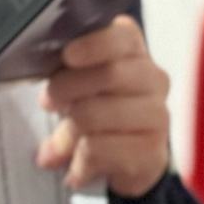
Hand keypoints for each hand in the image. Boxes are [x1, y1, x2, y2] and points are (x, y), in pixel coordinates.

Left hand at [34, 15, 172, 196]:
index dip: (93, 44)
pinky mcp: (153, 151)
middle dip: (67, 88)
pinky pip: (101, 149)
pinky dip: (79, 160)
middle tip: (48, 101)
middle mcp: (153, 79)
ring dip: (68, 130)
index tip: (68, 55)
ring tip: (59, 143)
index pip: (122, 36)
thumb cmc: (98, 108)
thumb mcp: (78, 86)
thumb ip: (63, 79)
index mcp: (133, 51)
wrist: (130, 156)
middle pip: (109, 74)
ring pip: (97, 114)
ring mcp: (157, 116)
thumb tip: (45, 99)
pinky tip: (76, 166)